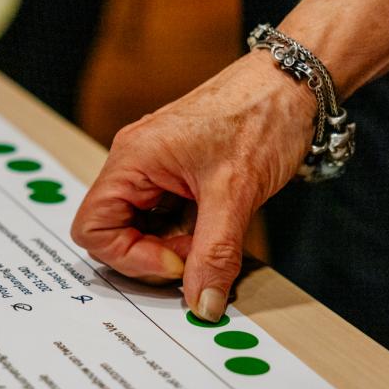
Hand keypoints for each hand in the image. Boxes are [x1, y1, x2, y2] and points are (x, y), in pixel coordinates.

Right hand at [70, 52, 314, 321]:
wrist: (295, 84)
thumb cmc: (261, 115)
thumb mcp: (236, 194)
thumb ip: (215, 254)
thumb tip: (203, 304)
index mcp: (132, 158)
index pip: (93, 229)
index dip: (131, 257)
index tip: (179, 261)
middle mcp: (136, 162)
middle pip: (115, 232)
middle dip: (155, 253)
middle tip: (199, 251)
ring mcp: (155, 168)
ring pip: (142, 228)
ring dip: (175, 244)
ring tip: (213, 232)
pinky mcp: (177, 174)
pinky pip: (165, 217)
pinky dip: (188, 232)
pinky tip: (217, 223)